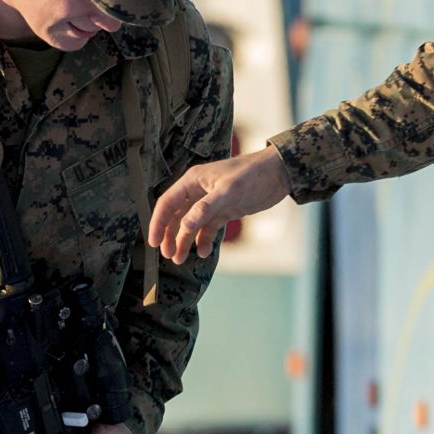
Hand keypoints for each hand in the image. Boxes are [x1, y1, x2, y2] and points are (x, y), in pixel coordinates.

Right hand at [148, 148, 290, 265]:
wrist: (279, 174)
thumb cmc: (252, 174)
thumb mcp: (228, 191)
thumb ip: (205, 209)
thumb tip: (184, 226)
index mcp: (193, 181)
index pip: (167, 203)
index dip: (158, 223)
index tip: (153, 242)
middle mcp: (198, 191)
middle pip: (176, 217)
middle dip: (171, 236)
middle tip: (170, 255)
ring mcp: (211, 203)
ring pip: (191, 225)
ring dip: (185, 241)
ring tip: (182, 259)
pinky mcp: (224, 211)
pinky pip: (208, 229)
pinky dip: (205, 240)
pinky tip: (205, 252)